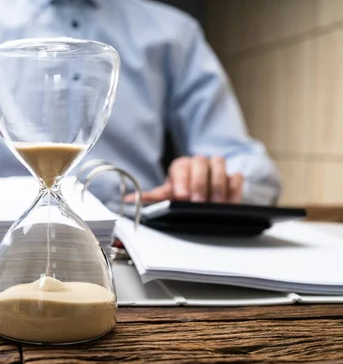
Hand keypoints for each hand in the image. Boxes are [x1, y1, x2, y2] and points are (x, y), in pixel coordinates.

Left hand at [124, 156, 243, 203]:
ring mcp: (217, 168)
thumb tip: (127, 199)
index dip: (181, 180)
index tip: (181, 195)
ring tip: (214, 202)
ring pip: (219, 162)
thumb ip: (151, 197)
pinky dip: (233, 187)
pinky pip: (236, 176)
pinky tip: (229, 200)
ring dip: (217, 182)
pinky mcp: (232, 177)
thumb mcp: (167, 195)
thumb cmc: (182, 195)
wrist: (203, 196)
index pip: (180, 166)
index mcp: (180, 166)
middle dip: (198, 182)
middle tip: (197, 201)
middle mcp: (198, 163)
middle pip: (200, 162)